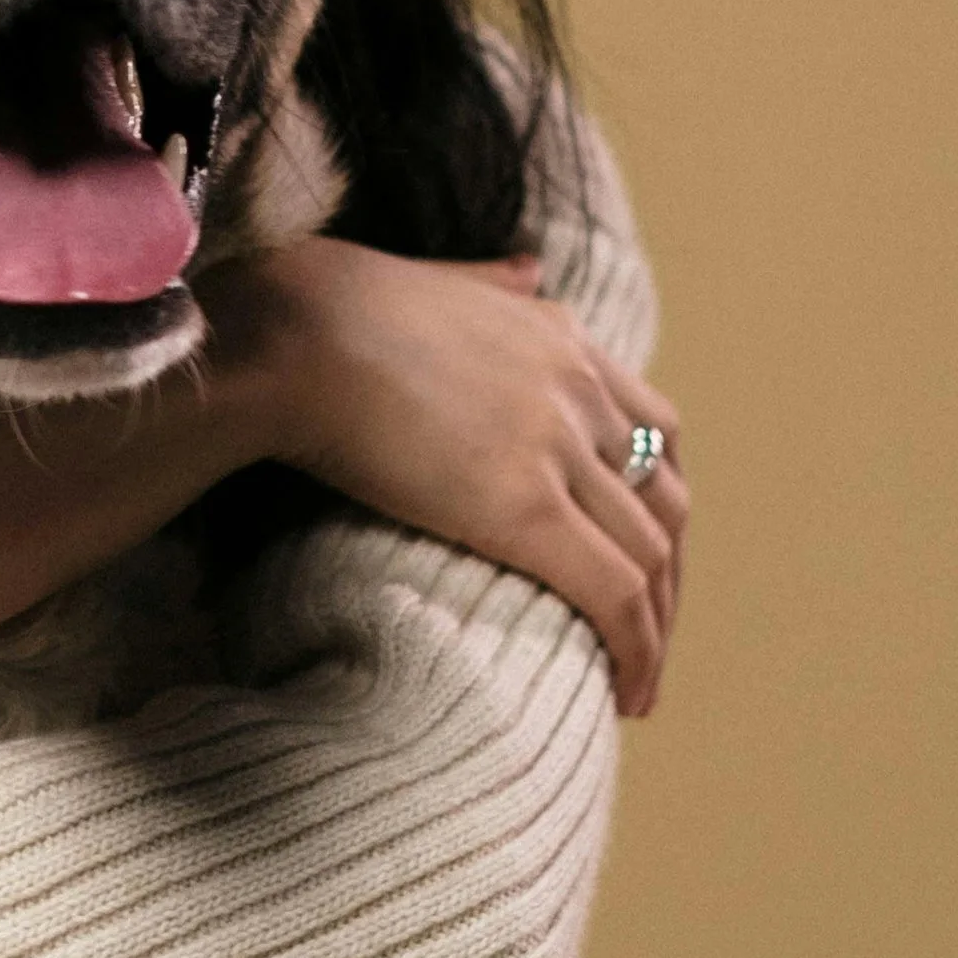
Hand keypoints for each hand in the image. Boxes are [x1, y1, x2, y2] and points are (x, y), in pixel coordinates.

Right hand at [227, 241, 686, 712]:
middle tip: (646, 638)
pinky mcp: (523, 506)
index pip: (654, 428)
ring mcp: (556, 446)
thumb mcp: (431, 275)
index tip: (643, 557)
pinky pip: (612, 592)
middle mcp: (577, 388)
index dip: (659, 504)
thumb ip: (489, 279)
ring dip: (657, 629)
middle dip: (668, 579)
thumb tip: (529, 266)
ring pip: (649, 556)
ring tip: (637, 684)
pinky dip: (636, 649)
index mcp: (558, 336)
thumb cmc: (322, 302)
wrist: (289, 331)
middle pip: (665, 501)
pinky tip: (627, 691)